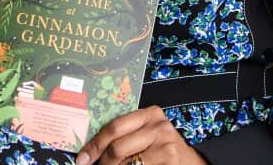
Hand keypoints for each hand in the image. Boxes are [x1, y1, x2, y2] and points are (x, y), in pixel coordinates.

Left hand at [76, 106, 206, 164]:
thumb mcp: (145, 133)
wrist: (189, 162)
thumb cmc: (160, 147)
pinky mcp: (169, 163)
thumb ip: (125, 134)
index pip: (114, 127)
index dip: (95, 144)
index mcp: (150, 114)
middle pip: (118, 147)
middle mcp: (159, 127)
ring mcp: (166, 147)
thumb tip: (90, 149)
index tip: (83, 158)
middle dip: (102, 162)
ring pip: (126, 164)